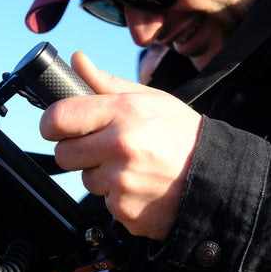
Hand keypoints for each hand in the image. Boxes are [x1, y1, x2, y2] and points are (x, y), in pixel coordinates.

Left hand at [40, 52, 202, 240]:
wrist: (218, 178)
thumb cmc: (183, 136)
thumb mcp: (150, 99)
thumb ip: (106, 83)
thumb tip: (77, 61)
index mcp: (123, 112)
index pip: (58, 117)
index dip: (52, 123)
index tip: (56, 127)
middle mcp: (119, 146)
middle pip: (64, 154)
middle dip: (78, 151)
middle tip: (103, 148)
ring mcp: (122, 182)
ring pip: (86, 180)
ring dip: (101, 175)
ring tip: (132, 167)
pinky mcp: (126, 210)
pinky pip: (106, 203)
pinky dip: (119, 198)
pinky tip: (142, 186)